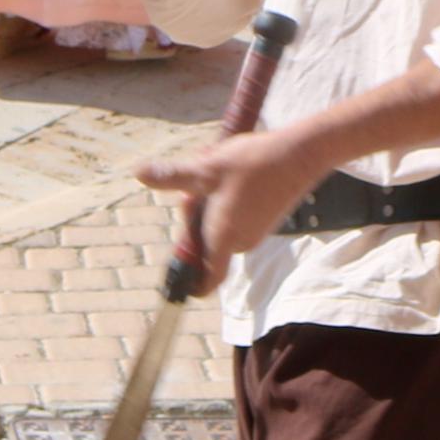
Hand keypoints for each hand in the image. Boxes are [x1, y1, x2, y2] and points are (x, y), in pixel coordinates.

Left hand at [130, 122, 329, 293]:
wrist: (301, 155)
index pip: (204, 280)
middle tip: (196, 185)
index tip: (176, 278)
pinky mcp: (263, 221)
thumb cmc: (254, 163)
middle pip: (204, 243)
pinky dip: (224, 200)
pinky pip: (233, 218)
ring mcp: (254, 232)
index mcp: (223, 237)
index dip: (188, 284)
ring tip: (215, 170)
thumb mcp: (206, 167)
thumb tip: (138, 173)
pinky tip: (230, 172)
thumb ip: (173, 176)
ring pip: (217, 225)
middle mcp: (240, 242)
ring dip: (208, 202)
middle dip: (193, 214)